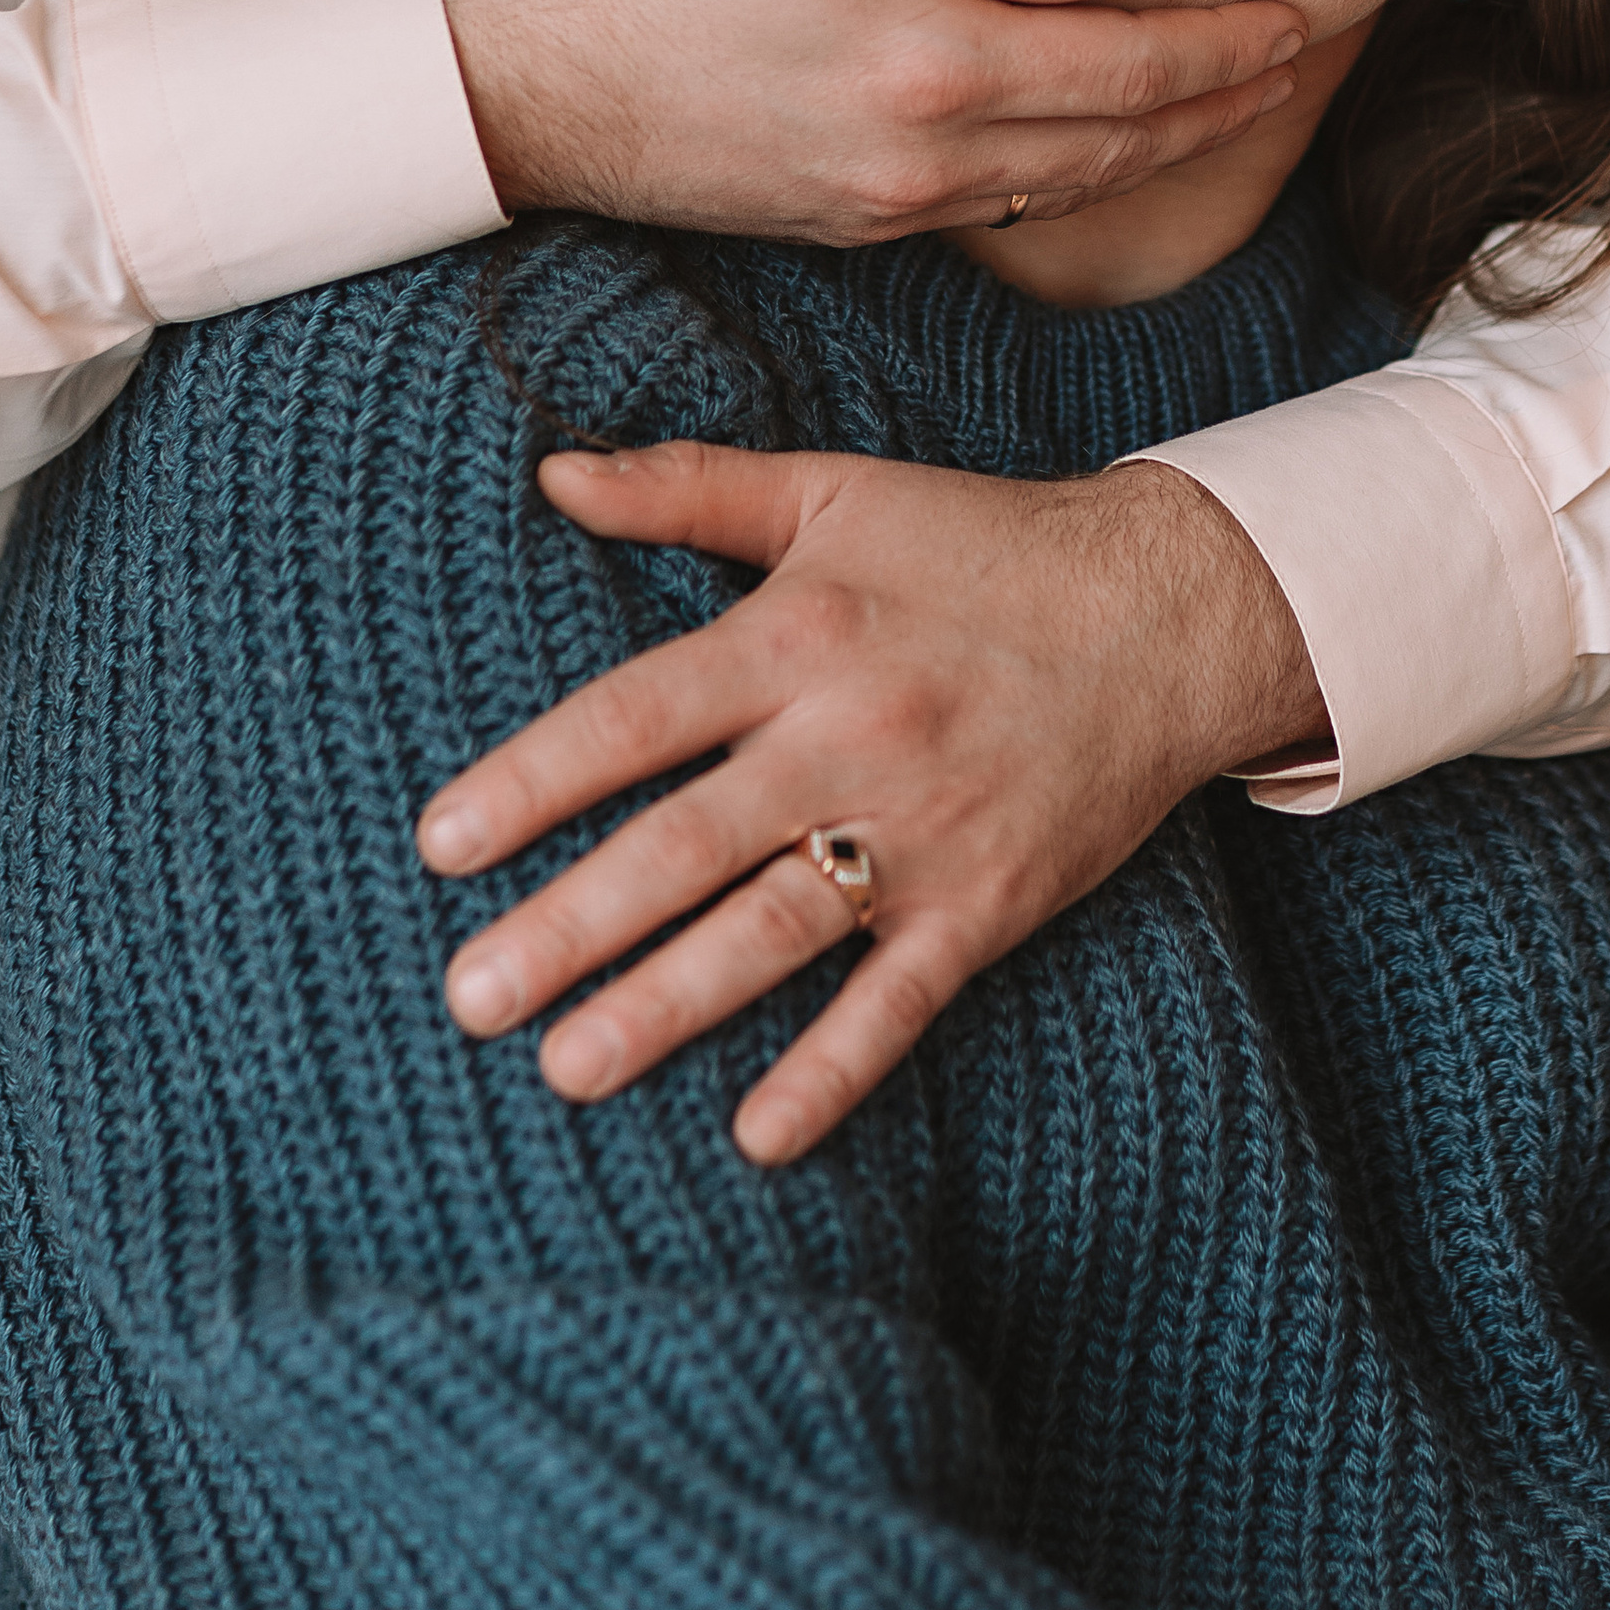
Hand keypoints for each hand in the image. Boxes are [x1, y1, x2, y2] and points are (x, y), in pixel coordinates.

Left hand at [416, 440, 1326, 1162]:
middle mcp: (851, 735)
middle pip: (687, 843)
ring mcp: (923, 829)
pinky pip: (900, 1000)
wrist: (1169, 611)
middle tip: (469, 998)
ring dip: (669, 1004)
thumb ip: (685, 488)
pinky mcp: (988, 902)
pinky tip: (757, 1137)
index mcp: (799, 634)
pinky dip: (835, 1070)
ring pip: (776, 930)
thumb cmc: (978, 546)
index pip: (640, 715)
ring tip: (567, 1069)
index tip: (440, 844)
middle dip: (572, 924)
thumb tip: (550, 473)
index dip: (536, 777)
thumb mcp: (832, 492)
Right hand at [438, 0, 1303, 237]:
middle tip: (1296, 60)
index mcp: (926, 62)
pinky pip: (1001, 200)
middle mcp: (921, 157)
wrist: (517, 79)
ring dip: (1163, 146)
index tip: (1296, 15)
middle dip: (1220, 102)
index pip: (1126, 65)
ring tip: (1229, 101)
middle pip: (1120, 141)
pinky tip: (1102, 138)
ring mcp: (885, 204)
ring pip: (1069, 182)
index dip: (1222, 45)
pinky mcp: (848, 220)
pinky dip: (1078, 169)